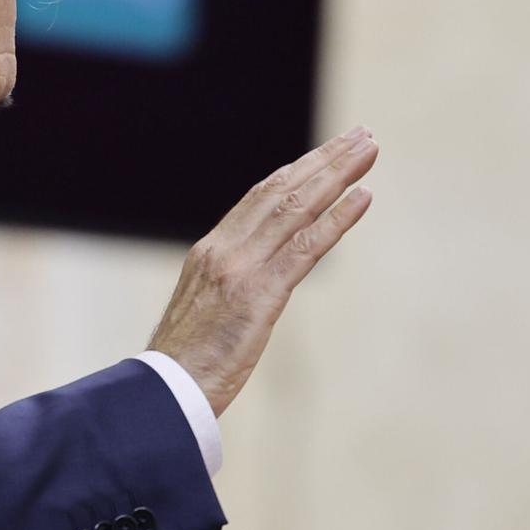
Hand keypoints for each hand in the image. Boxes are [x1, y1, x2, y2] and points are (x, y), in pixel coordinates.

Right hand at [149, 127, 378, 416]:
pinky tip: (362, 198)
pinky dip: (335, 220)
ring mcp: (239, 270)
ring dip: (336, 176)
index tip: (326, 154)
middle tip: (361, 136)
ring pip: (295, 209)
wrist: (161, 393)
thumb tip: (251, 286)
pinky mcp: (258, 296)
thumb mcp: (201, 313)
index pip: (258, 198)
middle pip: (280, 191)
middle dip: (323, 161)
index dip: (295, 172)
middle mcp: (223, 250)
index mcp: (209, 252)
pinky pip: (303, 249)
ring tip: (368, 151)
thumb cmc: (181, 365)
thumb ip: (226, 288)